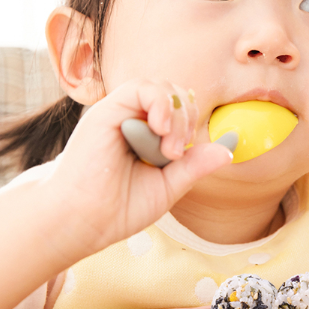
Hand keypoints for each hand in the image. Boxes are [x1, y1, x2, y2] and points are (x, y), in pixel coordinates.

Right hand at [44, 79, 231, 262]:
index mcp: (149, 135)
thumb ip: (195, 165)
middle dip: (187, 118)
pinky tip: (160, 127)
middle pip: (175, 94)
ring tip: (168, 146)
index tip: (185, 153)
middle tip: (177, 152)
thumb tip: (228, 149)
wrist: (81, 222)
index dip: (192, 123)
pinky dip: (158, 102)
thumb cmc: (119, 207)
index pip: (181, 109)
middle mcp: (135, 120)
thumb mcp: (168, 186)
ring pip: (160, 87)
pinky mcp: (107, 111)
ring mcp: (121, 114)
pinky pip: (140, 87)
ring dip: (175, 113)